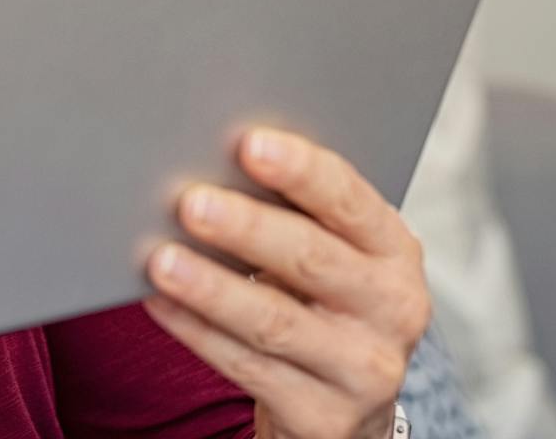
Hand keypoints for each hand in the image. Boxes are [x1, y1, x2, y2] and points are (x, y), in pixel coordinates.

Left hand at [143, 129, 429, 438]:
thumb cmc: (320, 300)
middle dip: (248, 228)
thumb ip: (293, 212)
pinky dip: (197, 332)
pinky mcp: (324, 417)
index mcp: (395, 252)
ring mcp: (364, 370)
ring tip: (160, 259)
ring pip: (274, 322)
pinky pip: (247, 368)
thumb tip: (209, 159)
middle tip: (191, 202)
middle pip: (312, 259)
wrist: (345, 401)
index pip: (350, 202)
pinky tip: (160, 303)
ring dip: (212, 287)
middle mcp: (393, 309)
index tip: (249, 144)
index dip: (301, 172)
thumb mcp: (331, 256)